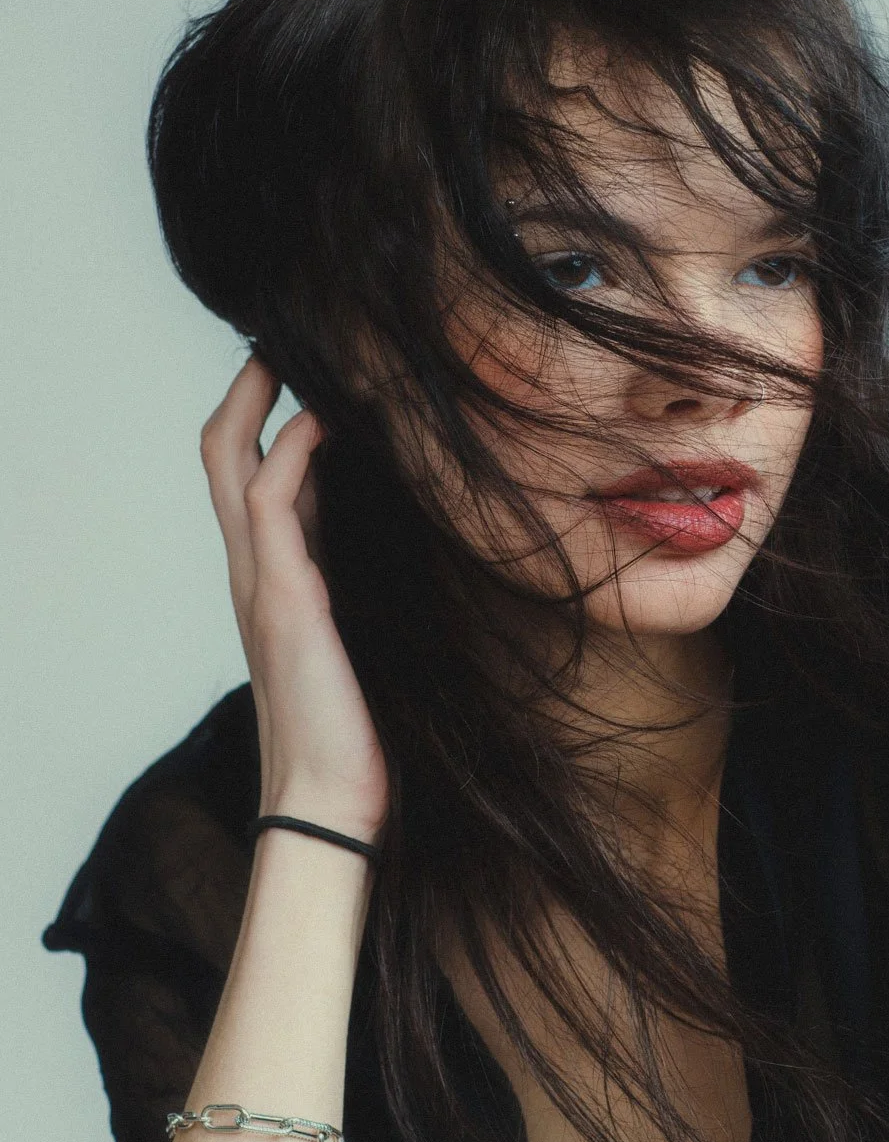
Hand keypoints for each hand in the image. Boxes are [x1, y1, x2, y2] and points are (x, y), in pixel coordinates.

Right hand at [201, 356, 388, 842]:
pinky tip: (324, 419)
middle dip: (247, 390)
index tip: (313, 376)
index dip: (272, 422)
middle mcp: (256, 573)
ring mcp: (261, 583)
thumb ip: (369, 592)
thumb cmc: (356, 731)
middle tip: (284, 342)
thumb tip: (414, 548)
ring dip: (260, 399)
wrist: (334, 799)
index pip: (254, 478)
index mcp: (276, 580)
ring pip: (232, 463)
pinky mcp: (284, 599)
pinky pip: (269, 501)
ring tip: (295, 355)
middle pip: (222, 454)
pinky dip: (292, 450)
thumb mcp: (367, 639)